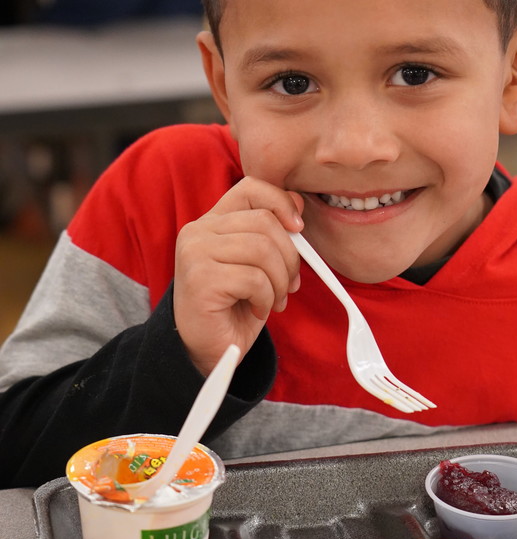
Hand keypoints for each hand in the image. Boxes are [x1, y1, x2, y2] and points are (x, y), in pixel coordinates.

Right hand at [173, 177, 303, 375]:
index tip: (299, 229)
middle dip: (289, 256)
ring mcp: (195, 253)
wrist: (210, 349)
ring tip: (274, 299)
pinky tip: (258, 310)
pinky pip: (254, 279)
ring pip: (262, 249)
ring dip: (280, 281)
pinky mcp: (200, 280)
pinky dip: (267, 298)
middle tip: (289, 285)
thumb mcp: (258, 264)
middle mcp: (198, 231)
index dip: (281, 202)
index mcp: (212, 221)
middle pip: (264, 222)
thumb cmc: (235, 306)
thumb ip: (271, 232)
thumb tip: (297, 201)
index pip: (250, 188)